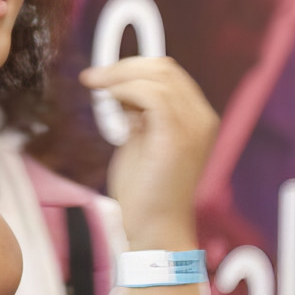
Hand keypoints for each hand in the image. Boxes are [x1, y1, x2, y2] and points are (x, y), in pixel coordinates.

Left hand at [79, 56, 218, 250]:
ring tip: (95, 87)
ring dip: (120, 75)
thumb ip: (138, 115)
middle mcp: (201, 118)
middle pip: (166, 69)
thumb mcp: (141, 142)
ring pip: (159, 76)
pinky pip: (152, 94)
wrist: (154, 228)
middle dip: (123, 66)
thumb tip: (122, 91)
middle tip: (92, 78)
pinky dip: (125, 89)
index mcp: (196, 119)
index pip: (170, 75)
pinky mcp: (177, 136)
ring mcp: (193, 126)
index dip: (133, 68)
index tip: (101, 76)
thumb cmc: (144, 191)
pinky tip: (108, 99)